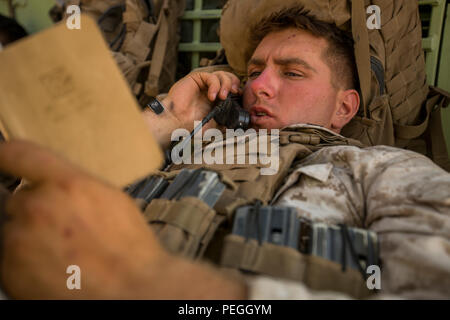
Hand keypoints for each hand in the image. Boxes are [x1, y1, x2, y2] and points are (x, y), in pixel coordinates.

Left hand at [0, 140, 246, 298]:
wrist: (129, 290)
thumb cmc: (129, 246)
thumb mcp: (111, 199)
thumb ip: (76, 184)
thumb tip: (55, 182)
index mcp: (67, 184)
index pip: (18, 153)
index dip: (5, 153)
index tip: (1, 157)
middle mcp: (36, 205)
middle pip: (17, 196)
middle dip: (33, 207)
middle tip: (57, 225)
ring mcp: (17, 239)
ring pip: (11, 226)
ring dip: (27, 233)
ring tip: (56, 250)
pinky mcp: (7, 269)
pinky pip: (7, 254)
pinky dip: (22, 258)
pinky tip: (50, 266)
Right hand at [164, 71, 240, 130]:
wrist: (177, 122)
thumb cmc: (191, 125)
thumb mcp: (214, 125)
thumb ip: (224, 122)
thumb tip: (236, 124)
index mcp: (216, 98)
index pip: (230, 86)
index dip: (236, 88)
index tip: (238, 96)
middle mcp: (210, 88)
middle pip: (228, 76)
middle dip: (234, 82)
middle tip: (234, 93)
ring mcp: (203, 83)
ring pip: (221, 74)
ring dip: (226, 84)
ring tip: (222, 97)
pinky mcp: (196, 78)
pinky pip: (210, 76)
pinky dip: (215, 85)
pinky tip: (212, 96)